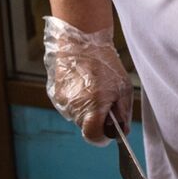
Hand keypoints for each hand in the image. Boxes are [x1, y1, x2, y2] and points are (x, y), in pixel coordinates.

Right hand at [43, 15, 132, 144]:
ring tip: (93, 88)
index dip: (103, 137)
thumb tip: (120, 131)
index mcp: (92, 107)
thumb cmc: (105, 63)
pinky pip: (69, 105)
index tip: (109, 131)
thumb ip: (122, 113)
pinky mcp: (54, 93)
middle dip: (96, 119)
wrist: (82, 41)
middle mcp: (74, 107)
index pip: (93, 137)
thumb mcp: (123, 89)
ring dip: (86, 109)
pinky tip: (83, 84)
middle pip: (85, 126)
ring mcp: (62, 101)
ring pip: (77, 116)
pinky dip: (77, 100)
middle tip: (105, 101)